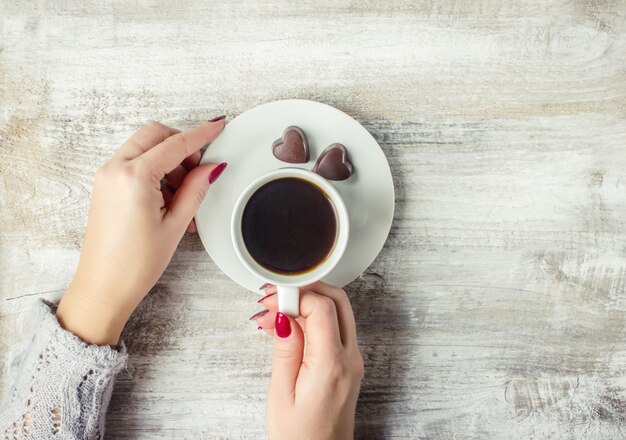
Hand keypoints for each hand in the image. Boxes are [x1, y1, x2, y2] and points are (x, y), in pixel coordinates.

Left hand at [56, 118, 227, 344]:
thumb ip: (196, 189)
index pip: (175, 144)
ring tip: (184, 196)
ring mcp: (106, 177)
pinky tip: (169, 199)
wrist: (103, 288)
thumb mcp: (175, 225)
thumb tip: (211, 168)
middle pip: (155, 135)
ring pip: (145, 148)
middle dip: (181, 146)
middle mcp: (115, 170)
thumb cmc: (133, 264)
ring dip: (169, 161)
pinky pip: (134, 163)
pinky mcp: (104, 186)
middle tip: (200, 170)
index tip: (217, 126)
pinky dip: (155, 171)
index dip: (201, 134)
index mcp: (134, 177)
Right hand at [251, 282, 363, 439]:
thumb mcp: (281, 393)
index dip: (294, 295)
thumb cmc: (299, 437)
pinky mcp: (348, 365)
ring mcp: (353, 361)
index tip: (271, 300)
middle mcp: (349, 359)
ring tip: (274, 315)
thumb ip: (286, 350)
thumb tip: (284, 316)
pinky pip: (335, 329)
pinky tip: (289, 327)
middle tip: (275, 296)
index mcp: (332, 365)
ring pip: (338, 312)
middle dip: (305, 289)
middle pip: (338, 301)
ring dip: (308, 303)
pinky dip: (313, 319)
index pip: (322, 308)